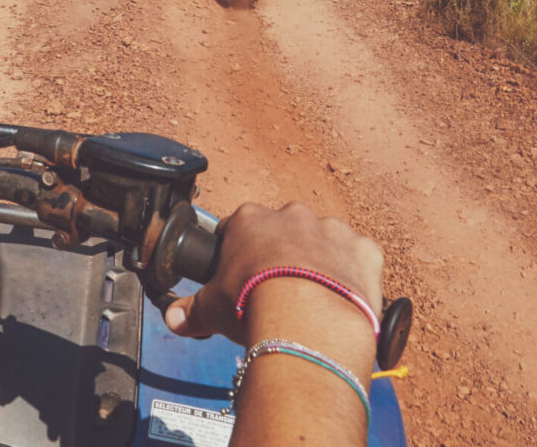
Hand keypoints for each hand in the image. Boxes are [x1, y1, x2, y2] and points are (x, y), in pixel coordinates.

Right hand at [164, 201, 383, 343]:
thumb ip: (191, 310)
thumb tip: (173, 319)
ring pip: (324, 242)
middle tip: (277, 290)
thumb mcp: (212, 309)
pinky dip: (353, 275)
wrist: (306, 320)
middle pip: (284, 231)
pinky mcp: (364, 250)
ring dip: (320, 263)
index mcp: (250, 221)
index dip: (237, 253)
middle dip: (282, 255)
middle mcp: (292, 216)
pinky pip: (359, 258)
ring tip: (313, 300)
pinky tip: (344, 299)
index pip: (237, 228)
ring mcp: (331, 230)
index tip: (240, 275)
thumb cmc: (253, 305)